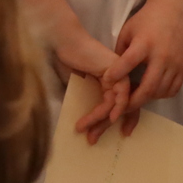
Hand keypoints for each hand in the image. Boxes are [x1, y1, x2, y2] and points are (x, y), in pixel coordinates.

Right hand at [49, 21, 130, 144]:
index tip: (104, 137)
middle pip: (118, 108)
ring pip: (117, 104)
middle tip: (92, 140)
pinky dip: (115, 107)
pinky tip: (108, 118)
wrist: (62, 41)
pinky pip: (120, 93)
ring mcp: (118, 73)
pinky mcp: (116, 69)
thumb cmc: (65, 59)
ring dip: (100, 119)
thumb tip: (83, 124)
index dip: (113, 122)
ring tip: (82, 128)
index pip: (117, 106)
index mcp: (109, 82)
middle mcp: (116, 78)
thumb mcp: (75, 86)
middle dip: (103, 126)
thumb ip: (84, 100)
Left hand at [105, 0, 182, 132]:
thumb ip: (121, 52)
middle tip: (120, 109)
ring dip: (146, 99)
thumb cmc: (146, 19)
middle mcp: (162, 55)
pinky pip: (172, 90)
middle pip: (148, 87)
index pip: (128, 63)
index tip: (106, 82)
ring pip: (160, 92)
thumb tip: (112, 75)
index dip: (116, 74)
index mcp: (145, 43)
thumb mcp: (128, 30)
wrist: (173, 9)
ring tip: (134, 99)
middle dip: (132, 102)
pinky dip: (161, 94)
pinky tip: (152, 90)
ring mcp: (175, 63)